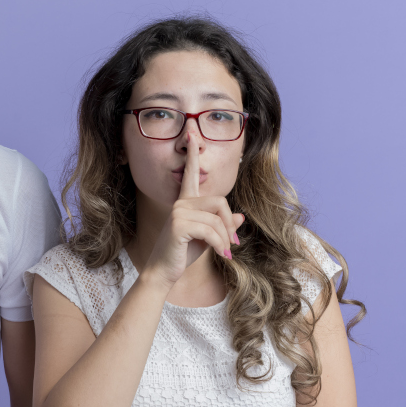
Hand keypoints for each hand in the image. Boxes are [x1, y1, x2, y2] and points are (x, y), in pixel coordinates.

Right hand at [144, 133, 244, 286]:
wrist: (164, 271)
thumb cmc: (183, 253)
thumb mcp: (208, 238)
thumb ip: (223, 225)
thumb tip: (241, 217)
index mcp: (185, 202)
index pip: (191, 174)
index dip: (192, 154)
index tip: (191, 135)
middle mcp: (180, 203)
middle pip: (220, 201)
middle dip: (229, 224)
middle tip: (233, 244)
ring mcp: (178, 212)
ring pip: (218, 219)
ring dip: (225, 239)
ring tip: (224, 253)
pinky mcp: (179, 225)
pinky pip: (211, 230)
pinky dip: (220, 244)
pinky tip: (221, 255)